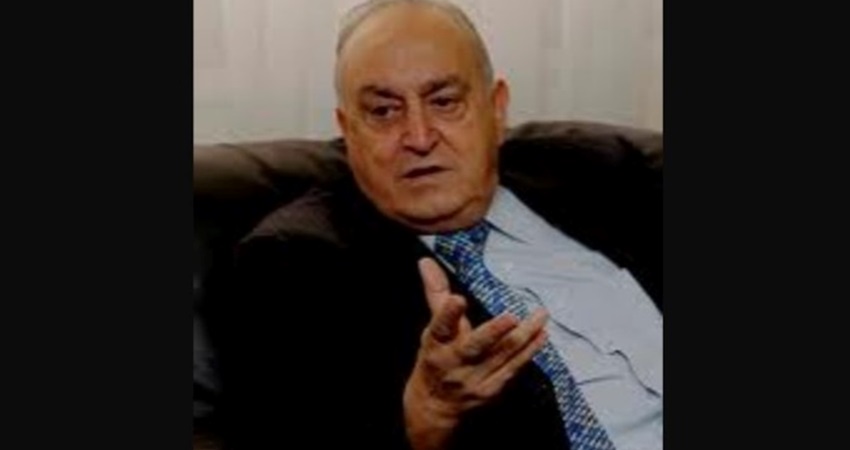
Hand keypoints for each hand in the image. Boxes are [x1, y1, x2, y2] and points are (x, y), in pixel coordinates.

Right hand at [403, 258, 548, 449]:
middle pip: (475, 346)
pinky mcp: (491, 390)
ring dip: (524, 336)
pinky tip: (541, 337)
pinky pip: (513, 369)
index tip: (458, 300)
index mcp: (436, 344)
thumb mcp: (431, 329)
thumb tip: (426, 261)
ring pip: (501, 355)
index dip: (448, 314)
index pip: (440, 327)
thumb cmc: (436, 359)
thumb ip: (435, 294)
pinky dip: (529, 352)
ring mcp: (474, 379)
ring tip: (540, 316)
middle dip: (493, 332)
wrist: (435, 408)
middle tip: (511, 317)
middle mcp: (454, 363)